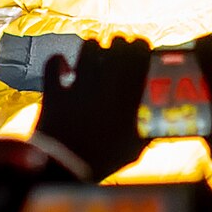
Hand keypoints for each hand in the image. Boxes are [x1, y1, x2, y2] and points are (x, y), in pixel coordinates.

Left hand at [34, 36, 151, 181]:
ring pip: (87, 48)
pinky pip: (53, 63)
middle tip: (119, 49)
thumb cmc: (104, 160)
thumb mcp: (134, 148)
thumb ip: (147, 133)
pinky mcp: (54, 89)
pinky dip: (57, 61)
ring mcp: (77, 83)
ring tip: (94, 53)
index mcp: (127, 93)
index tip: (141, 49)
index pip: (139, 54)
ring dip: (92, 47)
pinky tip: (63, 66)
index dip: (141, 47)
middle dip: (119, 44)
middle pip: (116, 46)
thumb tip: (158, 128)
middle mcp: (104, 81)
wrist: (66, 168)